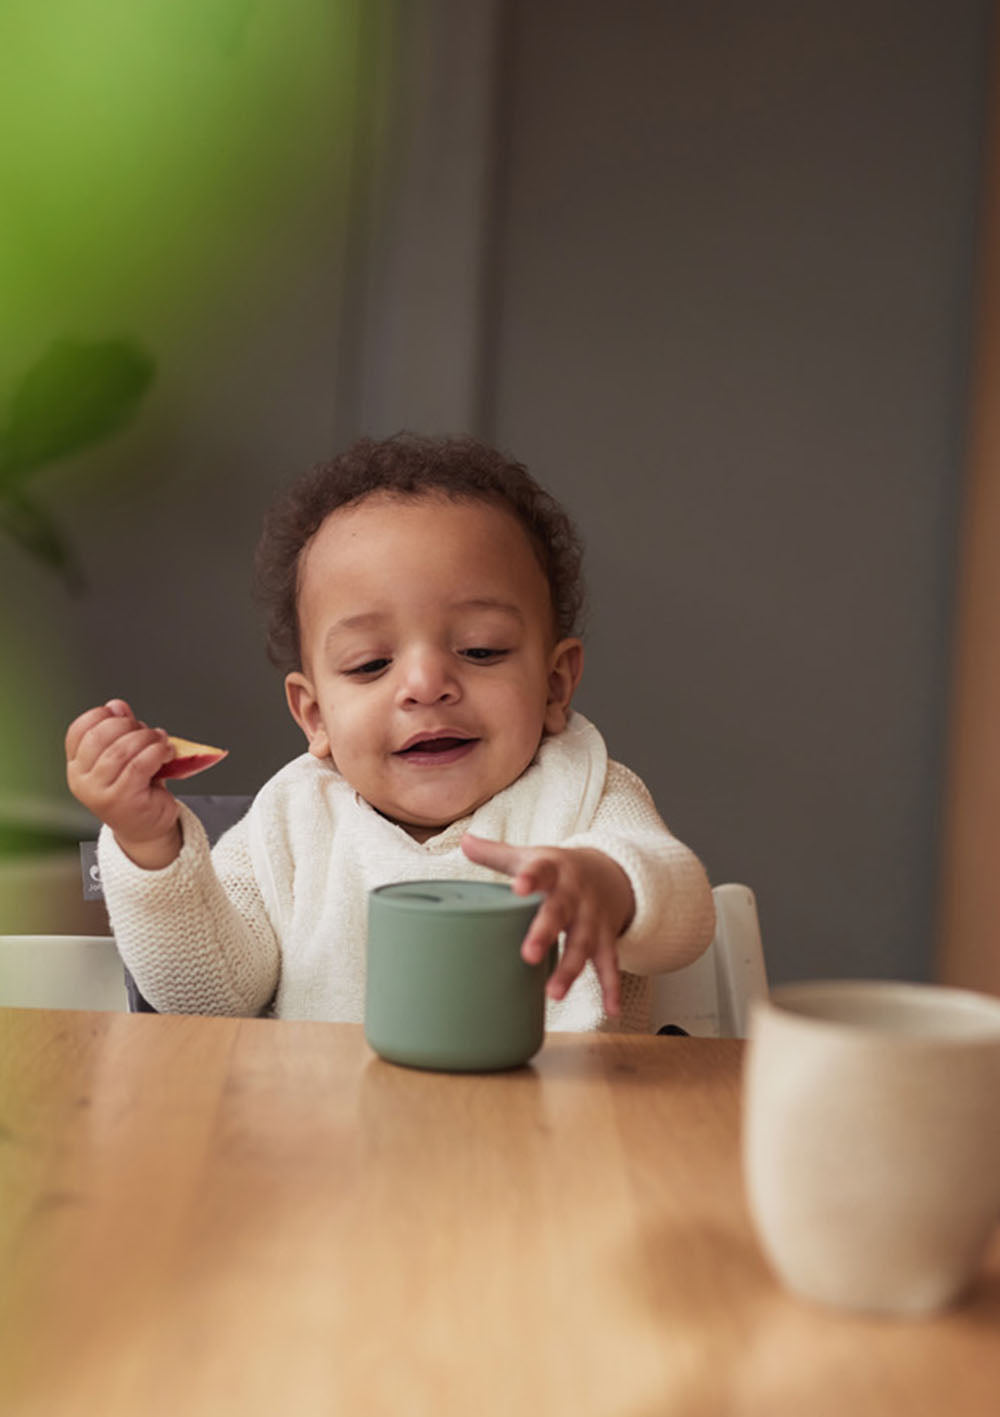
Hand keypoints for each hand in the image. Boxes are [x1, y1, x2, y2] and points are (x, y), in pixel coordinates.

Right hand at [65, 699, 181, 867]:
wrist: (148, 827)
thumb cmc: (137, 789)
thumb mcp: (125, 756)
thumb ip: (120, 731)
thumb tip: (116, 706)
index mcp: (77, 766)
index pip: (79, 730)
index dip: (101, 715)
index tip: (122, 714)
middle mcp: (82, 780)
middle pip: (100, 736)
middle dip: (128, 726)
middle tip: (148, 731)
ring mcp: (100, 793)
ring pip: (121, 750)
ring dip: (147, 738)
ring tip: (160, 741)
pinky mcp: (123, 800)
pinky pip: (140, 765)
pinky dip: (157, 751)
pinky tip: (166, 752)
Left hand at [460, 834, 634, 1017]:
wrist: (609, 872)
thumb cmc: (556, 870)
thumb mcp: (531, 857)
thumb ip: (496, 855)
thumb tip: (464, 841)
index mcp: (553, 871)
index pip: (540, 872)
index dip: (530, 879)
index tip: (519, 886)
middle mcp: (575, 895)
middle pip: (560, 914)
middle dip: (545, 933)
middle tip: (528, 954)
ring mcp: (592, 919)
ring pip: (583, 945)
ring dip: (570, 969)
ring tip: (554, 993)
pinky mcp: (606, 939)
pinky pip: (610, 964)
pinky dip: (612, 987)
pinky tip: (611, 1010)